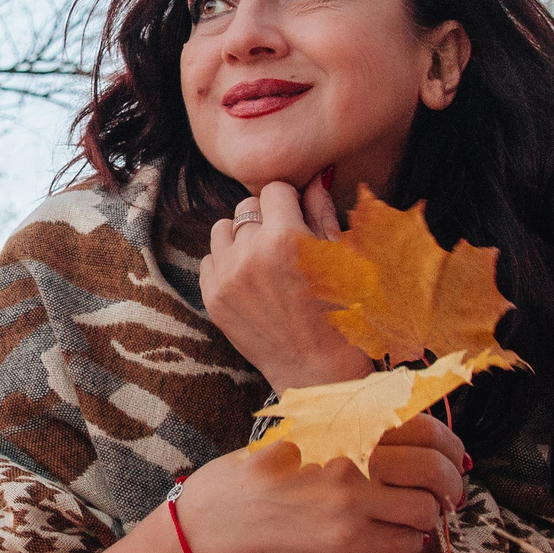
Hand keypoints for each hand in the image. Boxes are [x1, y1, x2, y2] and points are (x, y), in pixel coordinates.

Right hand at [172, 416, 468, 552]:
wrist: (227, 512)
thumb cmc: (269, 467)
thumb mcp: (311, 428)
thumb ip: (359, 423)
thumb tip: (419, 429)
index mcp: (348, 427)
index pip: (424, 430)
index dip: (450, 446)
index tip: (454, 458)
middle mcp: (355, 461)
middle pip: (434, 471)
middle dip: (453, 484)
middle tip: (452, 492)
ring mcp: (352, 503)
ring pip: (425, 509)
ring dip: (432, 513)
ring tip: (422, 514)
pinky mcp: (348, 540)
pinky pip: (406, 541)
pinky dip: (411, 538)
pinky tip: (396, 532)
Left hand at [202, 177, 369, 392]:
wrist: (318, 371)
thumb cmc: (343, 314)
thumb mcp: (344, 260)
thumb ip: (322, 214)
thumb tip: (312, 181)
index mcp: (287, 238)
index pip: (275, 188)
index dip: (290, 201)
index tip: (297, 217)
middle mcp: (251, 253)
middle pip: (247, 206)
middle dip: (266, 218)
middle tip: (284, 243)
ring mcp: (227, 277)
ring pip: (222, 229)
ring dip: (241, 237)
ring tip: (264, 260)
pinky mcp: (212, 298)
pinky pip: (209, 259)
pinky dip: (227, 264)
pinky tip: (251, 281)